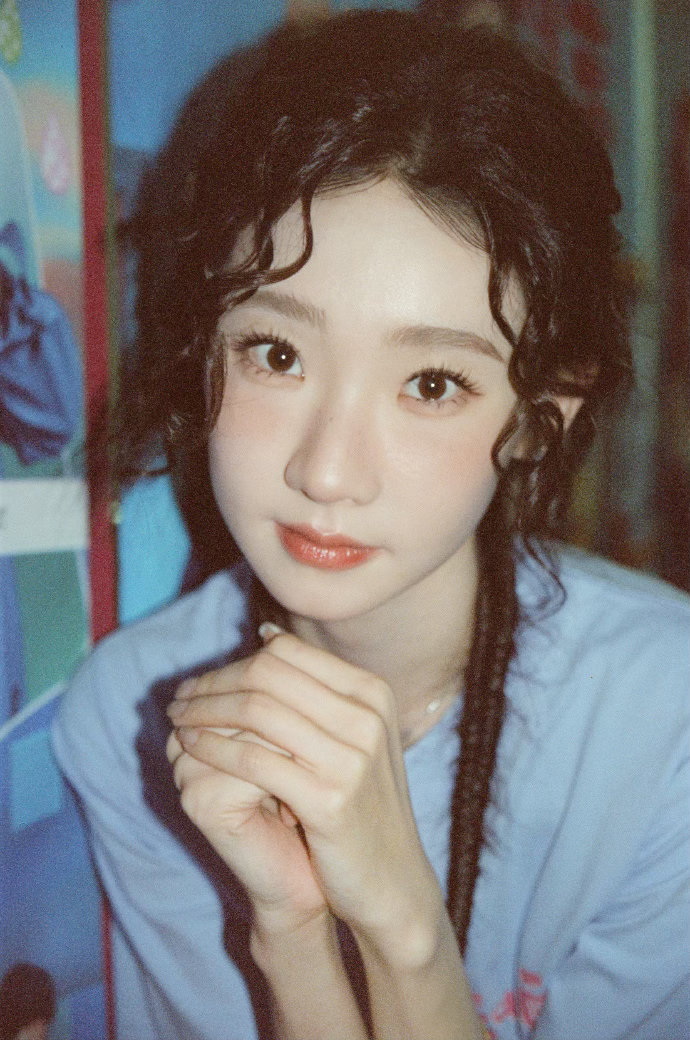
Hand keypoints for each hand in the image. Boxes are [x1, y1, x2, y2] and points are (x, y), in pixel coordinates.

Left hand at [166, 631, 441, 953]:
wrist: (392, 881)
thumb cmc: (362, 805)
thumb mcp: (353, 737)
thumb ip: (316, 691)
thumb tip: (266, 636)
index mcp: (371, 693)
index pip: (286, 655)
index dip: (233, 664)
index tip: (200, 683)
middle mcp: (366, 716)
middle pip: (267, 676)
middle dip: (212, 685)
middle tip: (177, 701)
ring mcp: (351, 757)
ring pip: (256, 711)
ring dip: (204, 712)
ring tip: (177, 723)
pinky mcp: (329, 798)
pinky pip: (253, 758)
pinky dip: (213, 747)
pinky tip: (191, 750)